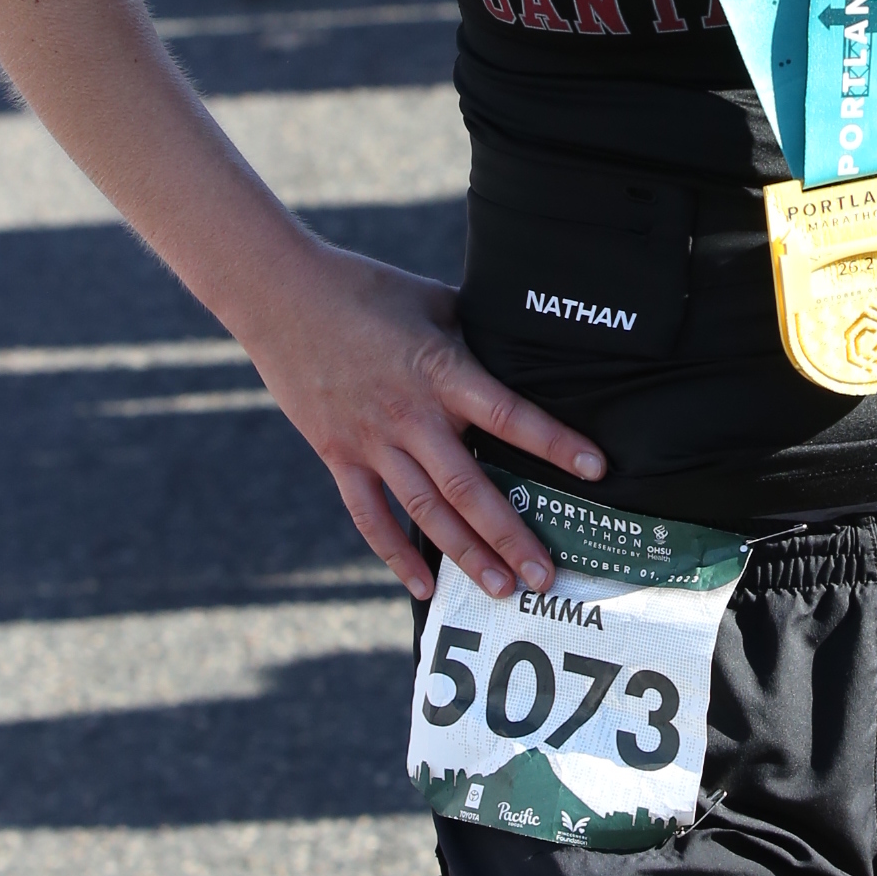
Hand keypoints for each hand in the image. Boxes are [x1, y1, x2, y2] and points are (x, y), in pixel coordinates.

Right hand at [242, 237, 606, 603]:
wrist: (281, 295)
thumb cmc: (364, 287)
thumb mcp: (433, 301)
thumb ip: (474, 334)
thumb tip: (519, 347)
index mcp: (441, 371)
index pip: (509, 415)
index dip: (554, 444)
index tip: (595, 470)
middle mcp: (410, 414)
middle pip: (469, 487)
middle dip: (512, 534)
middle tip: (547, 574)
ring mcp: (371, 440)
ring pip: (425, 511)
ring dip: (466, 554)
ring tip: (503, 589)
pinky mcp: (338, 455)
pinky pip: (369, 516)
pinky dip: (396, 554)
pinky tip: (424, 586)